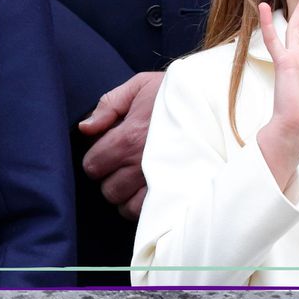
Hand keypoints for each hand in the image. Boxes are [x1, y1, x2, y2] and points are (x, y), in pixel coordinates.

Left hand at [78, 71, 163, 220]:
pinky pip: (148, 213)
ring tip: (136, 179)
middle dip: (110, 178)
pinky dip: (144, 206)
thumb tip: (85, 128)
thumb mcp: (139, 85)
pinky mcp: (177, 190)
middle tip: (123, 164)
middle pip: (108, 190)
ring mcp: (159, 180)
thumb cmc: (173, 92)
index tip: (108, 150)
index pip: (93, 165)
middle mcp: (141, 163)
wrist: (213, 99)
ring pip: (126, 206)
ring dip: (127, 195)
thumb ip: (108, 105)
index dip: (96, 158)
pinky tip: (148, 189)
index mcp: (128, 137)